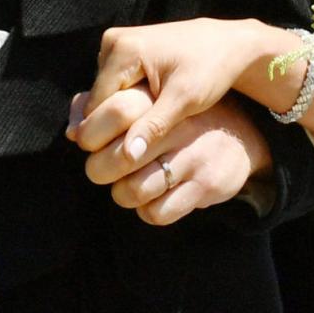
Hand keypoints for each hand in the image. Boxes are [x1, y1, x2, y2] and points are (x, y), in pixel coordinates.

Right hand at [70, 17, 281, 167]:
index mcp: (123, 49)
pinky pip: (114, 86)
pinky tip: (147, 114)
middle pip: (98, 100)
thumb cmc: (212, 69)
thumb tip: (127, 156)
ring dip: (121, 115)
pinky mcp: (124, 50)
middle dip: (115, 124)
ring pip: (104, 96)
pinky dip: (128, 103)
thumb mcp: (186, 100)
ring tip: (148, 128)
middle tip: (142, 142)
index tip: (131, 153)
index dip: (110, 134)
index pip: (96, 107)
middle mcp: (112, 41)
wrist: (230, 44)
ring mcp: (117, 43)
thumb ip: (154, 126)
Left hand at [79, 88, 275, 224]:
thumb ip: (108, 106)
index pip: (115, 111)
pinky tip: (152, 198)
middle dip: (99, 170)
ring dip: (122, 193)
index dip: (91, 133)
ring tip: (128, 184)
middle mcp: (180, 125)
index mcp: (163, 99)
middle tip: (103, 170)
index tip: (91, 142)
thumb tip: (72, 130)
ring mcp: (194, 156)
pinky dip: (146, 211)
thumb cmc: (179, 120)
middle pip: (118, 157)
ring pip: (133, 190)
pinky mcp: (205, 186)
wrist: (241, 138)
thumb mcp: (151, 100)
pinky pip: (157, 213)